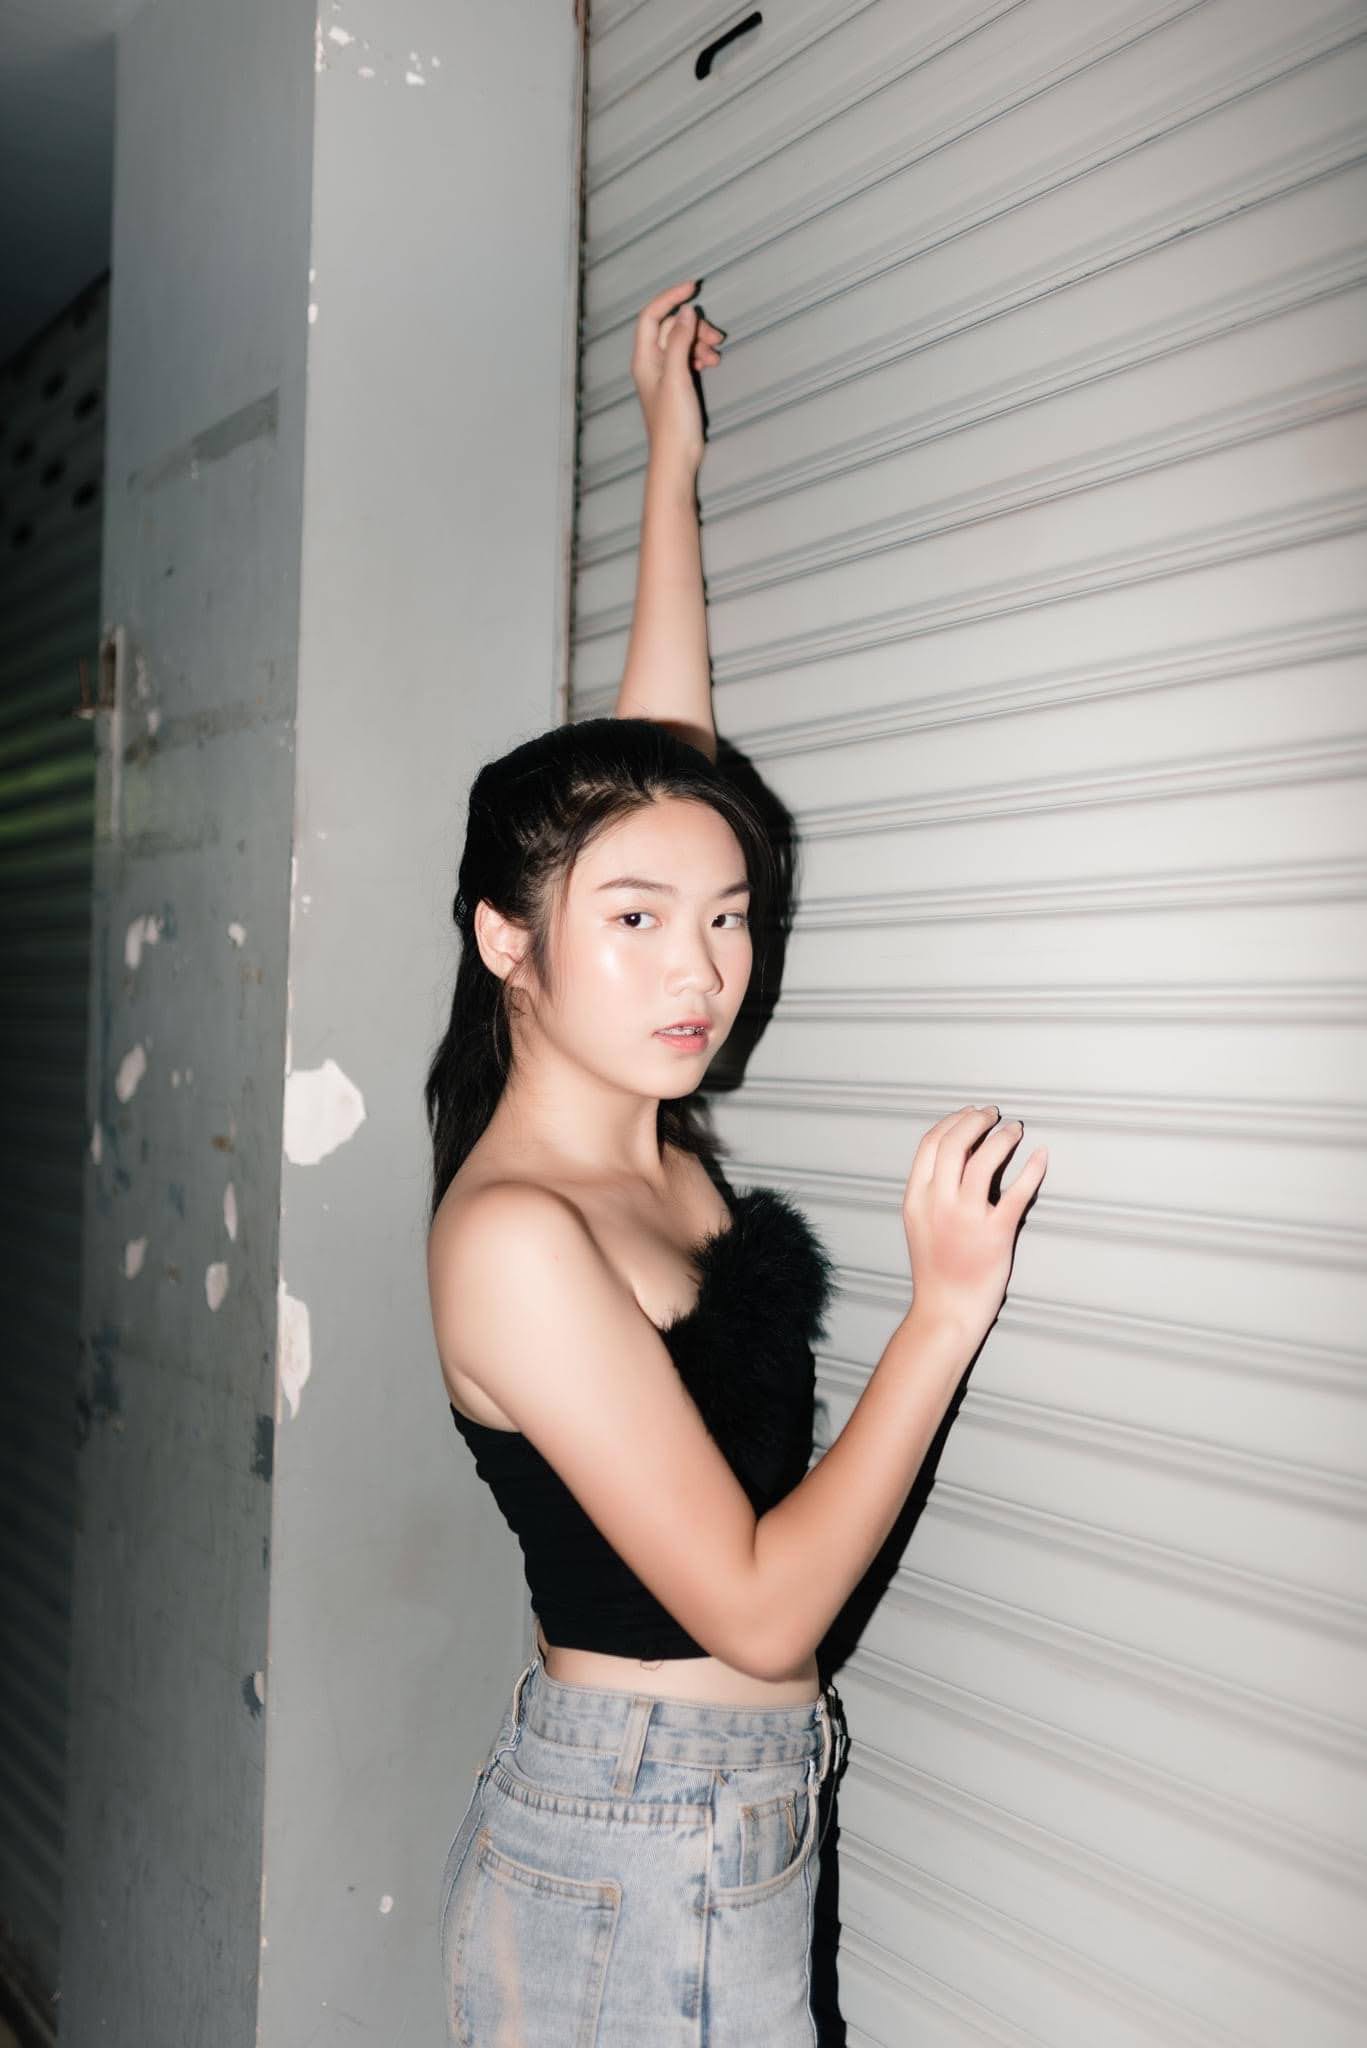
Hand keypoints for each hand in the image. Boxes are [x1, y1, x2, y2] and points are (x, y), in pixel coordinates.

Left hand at [630, 277, 726, 472]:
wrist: (677, 458)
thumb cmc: (673, 424)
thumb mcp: (678, 377)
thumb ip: (680, 342)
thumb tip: (687, 312)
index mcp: (643, 359)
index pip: (652, 315)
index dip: (671, 297)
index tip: (693, 288)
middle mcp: (650, 363)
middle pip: (671, 328)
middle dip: (694, 327)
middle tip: (716, 337)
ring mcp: (663, 374)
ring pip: (682, 342)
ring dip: (700, 342)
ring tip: (715, 355)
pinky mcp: (675, 384)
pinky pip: (687, 358)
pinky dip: (699, 355)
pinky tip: (711, 363)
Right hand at [902, 1106, 1047, 1348]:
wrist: (945, 1312)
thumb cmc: (936, 1270)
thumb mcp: (920, 1223)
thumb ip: (932, 1189)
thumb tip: (959, 1152)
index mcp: (916, 1198)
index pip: (931, 1143)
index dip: (953, 1121)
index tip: (971, 1114)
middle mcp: (938, 1204)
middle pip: (955, 1142)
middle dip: (977, 1120)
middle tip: (994, 1114)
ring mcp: (966, 1218)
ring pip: (984, 1160)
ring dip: (1002, 1137)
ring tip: (1014, 1130)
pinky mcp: (996, 1234)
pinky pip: (1017, 1193)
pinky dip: (1032, 1170)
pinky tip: (1040, 1156)